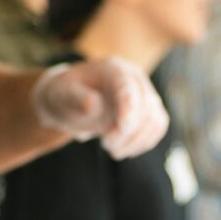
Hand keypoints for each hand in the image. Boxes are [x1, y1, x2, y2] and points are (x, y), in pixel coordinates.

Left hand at [33, 59, 169, 158]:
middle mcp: (134, 78)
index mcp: (113, 69)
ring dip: (136, 141)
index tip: (122, 128)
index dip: (129, 109)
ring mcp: (145, 93)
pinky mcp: (150, 109)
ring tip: (113, 149)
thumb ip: (77, 97)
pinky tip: (125, 149)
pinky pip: (158, 127)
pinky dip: (144, 142)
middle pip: (145, 107)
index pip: (128, 88)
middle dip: (128, 132)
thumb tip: (93, 104)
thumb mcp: (62, 94)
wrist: (72, 100)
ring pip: (155, 120)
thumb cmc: (66, 95)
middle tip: (107, 145)